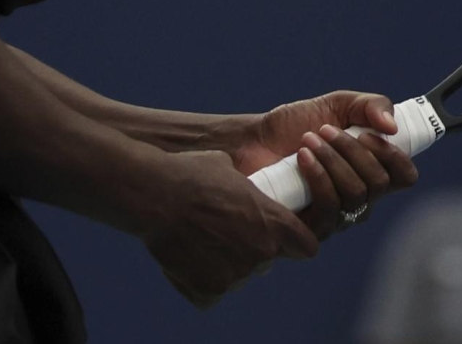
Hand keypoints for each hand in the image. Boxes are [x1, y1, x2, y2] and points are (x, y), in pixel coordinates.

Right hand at [141, 148, 318, 307]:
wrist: (155, 194)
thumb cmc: (191, 173)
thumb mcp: (229, 168)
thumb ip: (246, 189)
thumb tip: (243, 189)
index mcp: (273, 223)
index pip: (306, 246)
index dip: (296, 242)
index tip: (284, 238)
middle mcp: (260, 253)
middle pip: (266, 260)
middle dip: (252, 250)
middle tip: (226, 232)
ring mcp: (235, 275)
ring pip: (238, 275)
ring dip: (226, 264)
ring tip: (199, 240)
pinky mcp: (208, 290)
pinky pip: (212, 292)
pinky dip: (202, 280)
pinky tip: (187, 259)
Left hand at [228, 91, 418, 237]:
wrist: (253, 141)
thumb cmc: (295, 125)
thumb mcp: (336, 105)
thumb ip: (370, 106)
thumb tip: (392, 126)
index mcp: (371, 171)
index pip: (404, 177)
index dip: (396, 157)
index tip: (372, 135)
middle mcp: (359, 199)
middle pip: (379, 183)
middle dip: (354, 151)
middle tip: (328, 130)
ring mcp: (337, 217)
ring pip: (356, 195)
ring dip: (333, 159)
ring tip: (309, 140)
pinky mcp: (311, 229)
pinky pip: (330, 209)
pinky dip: (319, 176)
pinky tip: (302, 158)